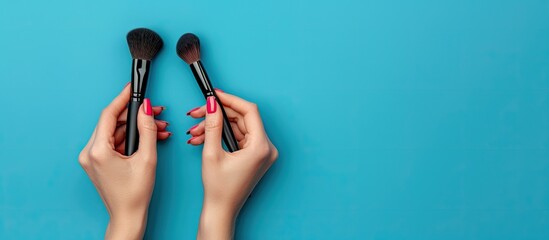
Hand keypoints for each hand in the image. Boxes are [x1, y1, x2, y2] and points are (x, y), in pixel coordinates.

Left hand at [78, 84, 170, 238]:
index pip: (109, 114)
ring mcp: (91, 158)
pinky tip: (148, 138)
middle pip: (112, 122)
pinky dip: (129, 138)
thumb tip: (146, 108)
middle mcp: (89, 152)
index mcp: (97, 150)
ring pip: (114, 132)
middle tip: (155, 110)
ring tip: (157, 127)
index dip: (123, 98)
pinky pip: (113, 142)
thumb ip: (147, 130)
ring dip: (135, 128)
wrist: (127, 216)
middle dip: (135, 115)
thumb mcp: (147, 158)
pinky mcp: (97, 162)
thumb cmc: (135, 194)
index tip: (133, 88)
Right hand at [186, 90, 277, 239]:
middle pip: (242, 118)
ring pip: (237, 127)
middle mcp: (266, 148)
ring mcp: (261, 152)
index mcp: (261, 147)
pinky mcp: (255, 155)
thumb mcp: (212, 153)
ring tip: (195, 132)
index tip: (214, 94)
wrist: (221, 209)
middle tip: (196, 113)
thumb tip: (213, 104)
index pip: (249, 111)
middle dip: (217, 115)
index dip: (230, 100)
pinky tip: (202, 138)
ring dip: (215, 126)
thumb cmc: (219, 189)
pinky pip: (238, 137)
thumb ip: (213, 125)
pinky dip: (221, 135)